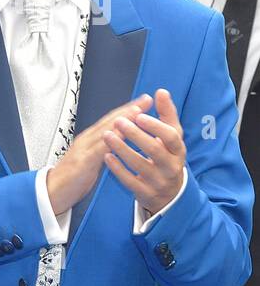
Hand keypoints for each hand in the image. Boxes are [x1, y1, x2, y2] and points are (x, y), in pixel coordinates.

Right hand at [47, 94, 154, 213]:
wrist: (50, 193)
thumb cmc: (71, 180)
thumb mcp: (91, 162)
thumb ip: (102, 152)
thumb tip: (117, 146)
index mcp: (89, 141)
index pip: (111, 121)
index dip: (128, 110)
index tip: (144, 103)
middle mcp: (86, 141)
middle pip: (110, 121)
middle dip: (129, 109)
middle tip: (146, 100)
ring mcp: (83, 150)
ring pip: (105, 131)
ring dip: (122, 120)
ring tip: (137, 111)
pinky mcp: (82, 162)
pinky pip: (99, 149)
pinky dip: (111, 140)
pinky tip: (121, 135)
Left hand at [102, 88, 185, 216]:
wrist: (170, 193)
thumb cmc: (168, 157)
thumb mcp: (172, 137)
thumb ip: (167, 114)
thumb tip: (161, 92)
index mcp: (178, 151)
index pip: (171, 137)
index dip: (155, 126)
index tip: (139, 115)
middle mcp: (171, 167)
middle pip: (154, 150)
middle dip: (135, 134)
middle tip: (119, 121)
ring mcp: (158, 181)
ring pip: (139, 165)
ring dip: (121, 149)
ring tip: (107, 135)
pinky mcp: (145, 192)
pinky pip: (129, 181)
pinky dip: (117, 168)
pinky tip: (107, 156)